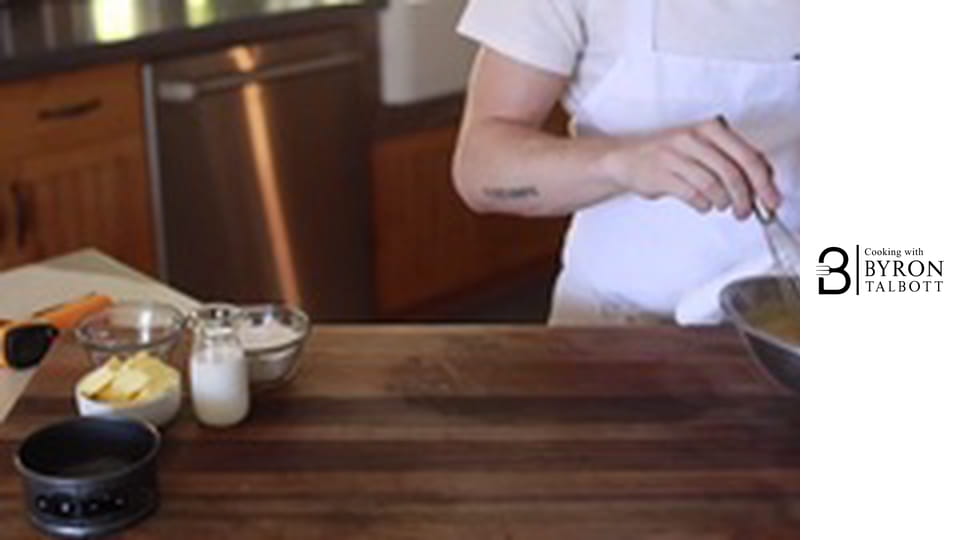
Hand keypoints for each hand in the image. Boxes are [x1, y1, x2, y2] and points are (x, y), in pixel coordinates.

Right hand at [603, 117, 779, 218]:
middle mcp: (694, 138)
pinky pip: (693, 195)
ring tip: (723, 206)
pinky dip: (703, 205)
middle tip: (747, 212)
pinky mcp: (662, 174)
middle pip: (733, 173)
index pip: (748, 156)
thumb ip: (733, 158)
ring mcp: (676, 155)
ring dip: (723, 203)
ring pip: (713, 186)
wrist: (627, 158)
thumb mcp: (704, 147)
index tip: (772, 200)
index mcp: (711, 128)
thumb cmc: (670, 155)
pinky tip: (703, 204)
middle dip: (745, 199)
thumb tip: (766, 178)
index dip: (764, 183)